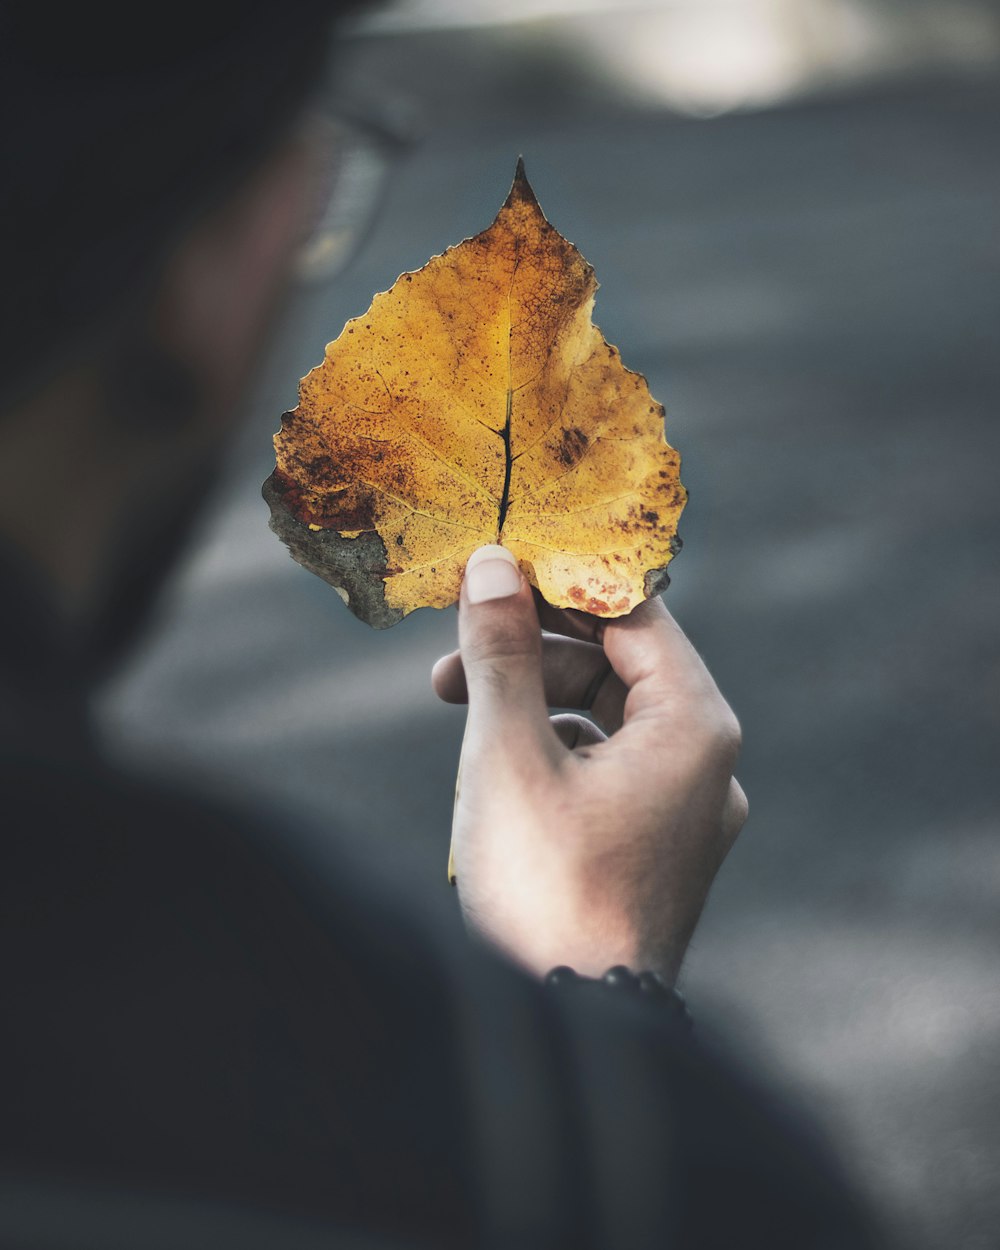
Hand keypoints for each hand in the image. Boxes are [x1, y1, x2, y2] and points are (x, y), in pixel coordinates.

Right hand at [431, 545, 746, 983]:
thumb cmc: (543, 886)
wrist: (570, 1028)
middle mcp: (707, 764)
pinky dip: (552, 752)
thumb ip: (503, 652)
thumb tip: (493, 566)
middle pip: (617, 666)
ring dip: (532, 701)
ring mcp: (686, 812)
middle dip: (531, 651)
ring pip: (606, 719)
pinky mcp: (657, 848)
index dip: (562, 582)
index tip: (497, 569)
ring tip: (453, 704)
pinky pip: (607, 770)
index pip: (635, 614)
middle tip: (453, 652)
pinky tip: (499, 765)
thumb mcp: (508, 754)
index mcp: (694, 727)